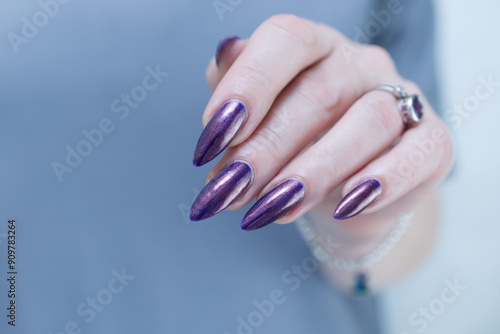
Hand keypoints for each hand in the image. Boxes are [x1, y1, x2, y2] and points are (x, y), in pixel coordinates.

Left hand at [190, 15, 453, 235]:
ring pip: (368, 122)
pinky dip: (384, 180)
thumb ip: (236, 88)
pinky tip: (345, 206)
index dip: (248, 84)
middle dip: (266, 149)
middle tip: (228, 191)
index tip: (212, 137)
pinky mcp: (431, 141)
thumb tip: (222, 57)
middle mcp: (360, 64)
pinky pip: (418, 153)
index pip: (285, 40)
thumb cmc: (292, 143)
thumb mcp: (257, 116)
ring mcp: (401, 98)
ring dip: (313, 172)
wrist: (340, 189)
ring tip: (269, 209)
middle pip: (319, 93)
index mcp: (314, 46)